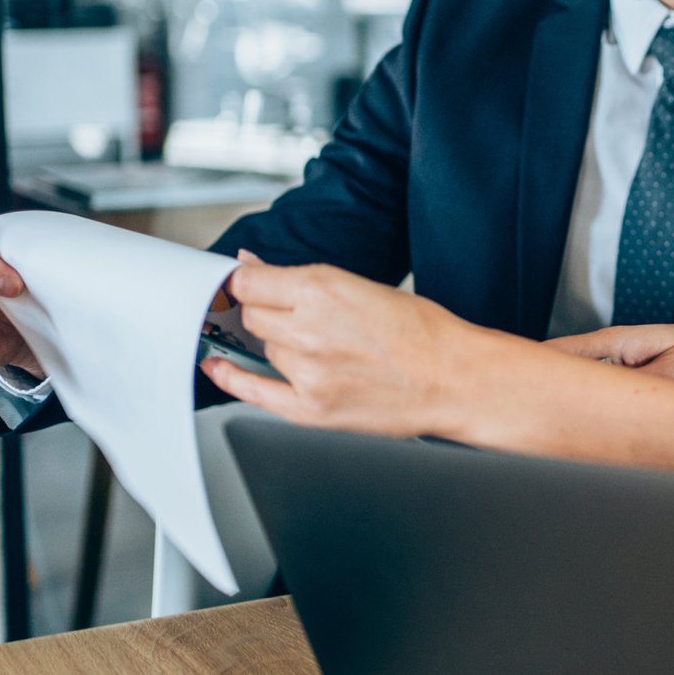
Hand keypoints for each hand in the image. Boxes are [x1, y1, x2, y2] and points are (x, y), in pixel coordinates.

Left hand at [200, 253, 473, 435]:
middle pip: (253, 315)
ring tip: (323, 348)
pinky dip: (232, 378)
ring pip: (264, 349)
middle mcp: (307, 328)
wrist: (455, 379)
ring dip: (279, 344)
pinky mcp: (310, 408)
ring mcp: (306, 371)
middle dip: (265, 312)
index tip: (240, 283)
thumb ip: (303, 279)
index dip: (242, 281)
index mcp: (322, 288)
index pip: (248, 281)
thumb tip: (253, 267)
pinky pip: (254, 391)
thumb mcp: (364, 286)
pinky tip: (219, 367)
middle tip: (292, 316)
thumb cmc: (423, 333)